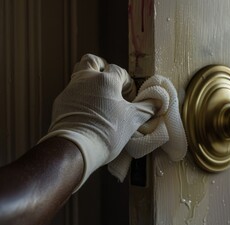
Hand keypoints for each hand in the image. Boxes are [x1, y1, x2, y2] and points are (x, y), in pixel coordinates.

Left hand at [41, 54, 154, 188]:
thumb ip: (147, 108)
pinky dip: (81, 96)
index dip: (127, 83)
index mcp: (106, 80)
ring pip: (79, 74)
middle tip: (110, 83)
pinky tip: (87, 111)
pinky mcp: (60, 102)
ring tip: (99, 97)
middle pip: (92, 60)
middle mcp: (86, 79)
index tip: (129, 98)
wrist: (76, 147)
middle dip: (102, 67)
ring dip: (90, 80)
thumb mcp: (133, 120)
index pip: (118, 71)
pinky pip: (72, 92)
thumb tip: (159, 101)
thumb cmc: (107, 131)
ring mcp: (70, 90)